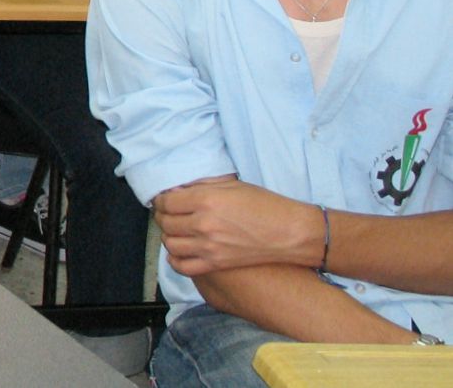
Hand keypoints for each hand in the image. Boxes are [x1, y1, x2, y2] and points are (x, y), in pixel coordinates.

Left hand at [155, 177, 320, 276]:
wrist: (291, 233)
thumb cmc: (266, 205)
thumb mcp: (232, 185)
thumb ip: (202, 186)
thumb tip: (178, 191)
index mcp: (206, 200)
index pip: (166, 202)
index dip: (161, 200)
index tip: (165, 200)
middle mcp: (203, 224)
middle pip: (165, 223)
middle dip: (163, 216)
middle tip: (169, 214)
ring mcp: (209, 247)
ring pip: (170, 244)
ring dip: (168, 236)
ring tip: (176, 231)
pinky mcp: (216, 264)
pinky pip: (183, 266)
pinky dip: (175, 260)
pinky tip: (180, 251)